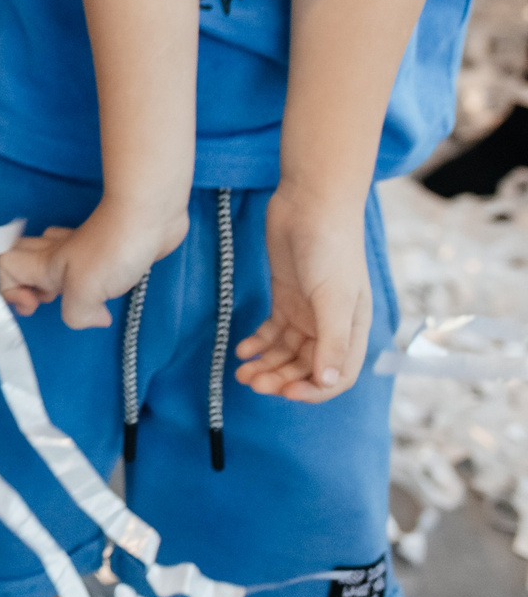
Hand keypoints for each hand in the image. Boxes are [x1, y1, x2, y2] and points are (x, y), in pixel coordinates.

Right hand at [0, 198, 187, 328]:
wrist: (149, 217)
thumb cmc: (111, 252)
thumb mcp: (85, 292)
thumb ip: (76, 315)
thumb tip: (97, 317)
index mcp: (46, 262)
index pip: (5, 267)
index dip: (10, 289)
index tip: (35, 305)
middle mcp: (57, 252)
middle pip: (21, 260)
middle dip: (26, 285)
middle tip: (47, 300)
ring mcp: (82, 249)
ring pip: (51, 260)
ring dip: (54, 283)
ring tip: (73, 298)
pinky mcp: (106, 249)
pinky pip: (84, 264)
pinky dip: (88, 281)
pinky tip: (108, 290)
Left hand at [234, 184, 371, 403]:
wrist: (311, 204)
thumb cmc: (331, 248)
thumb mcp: (333, 298)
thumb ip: (331, 340)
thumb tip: (329, 382)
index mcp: (353, 330)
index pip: (337, 376)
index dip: (313, 390)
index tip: (285, 393)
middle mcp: (331, 325)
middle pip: (307, 366)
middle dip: (282, 378)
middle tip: (253, 383)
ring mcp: (307, 311)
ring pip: (287, 352)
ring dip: (267, 365)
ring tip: (242, 372)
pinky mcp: (286, 297)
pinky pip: (272, 331)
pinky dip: (258, 343)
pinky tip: (242, 350)